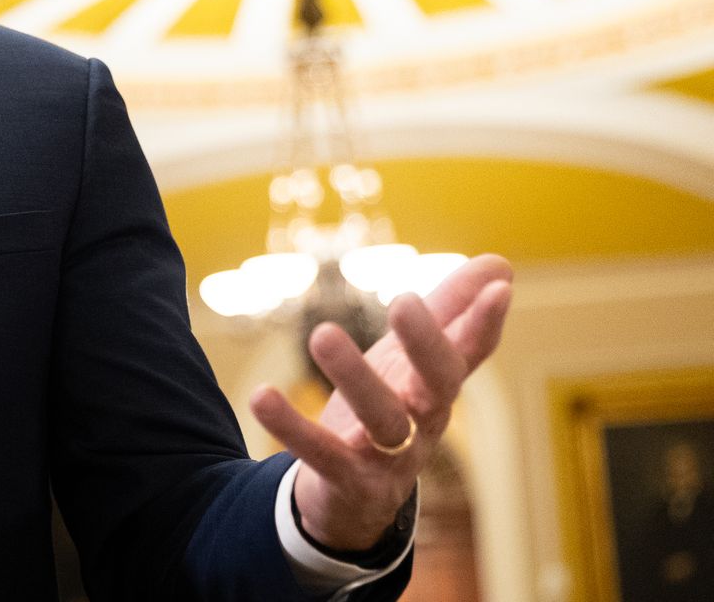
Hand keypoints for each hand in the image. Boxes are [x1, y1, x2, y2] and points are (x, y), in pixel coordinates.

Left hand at [249, 254, 513, 551]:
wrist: (354, 499)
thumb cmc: (391, 412)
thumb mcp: (413, 360)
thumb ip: (449, 313)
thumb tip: (499, 263)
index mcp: (437, 388)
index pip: (468, 353)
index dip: (485, 324)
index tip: (500, 288)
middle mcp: (423, 422)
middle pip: (438, 386)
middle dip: (426, 345)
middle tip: (406, 301)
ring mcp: (389, 456)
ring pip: (383, 420)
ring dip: (355, 376)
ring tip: (323, 333)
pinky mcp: (349, 481)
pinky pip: (322, 454)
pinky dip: (292, 428)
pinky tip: (261, 395)